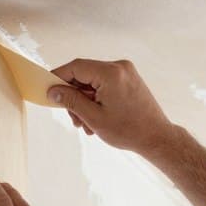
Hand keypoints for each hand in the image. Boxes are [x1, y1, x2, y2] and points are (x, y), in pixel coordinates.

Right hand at [47, 57, 175, 157]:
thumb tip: (53, 90)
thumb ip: (71, 100)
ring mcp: (126, 72)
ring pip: (93, 81)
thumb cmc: (129, 130)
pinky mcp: (129, 79)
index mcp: (111, 73)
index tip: (48, 89)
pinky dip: (96, 98)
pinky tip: (96, 117)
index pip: (76, 67)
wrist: (157, 138)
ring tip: (86, 123)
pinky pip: (104, 84)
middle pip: (84, 74)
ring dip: (84, 100)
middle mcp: (119, 67)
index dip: (58, 77)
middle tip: (72, 117)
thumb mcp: (93, 117)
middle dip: (74, 95)